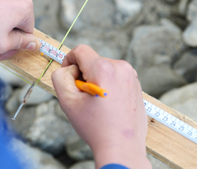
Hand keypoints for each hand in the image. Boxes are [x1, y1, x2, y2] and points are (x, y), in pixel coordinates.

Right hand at [51, 45, 149, 168]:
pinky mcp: (136, 84)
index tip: (69, 77)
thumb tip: (68, 68)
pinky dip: (108, 85)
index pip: (80, 50)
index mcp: (103, 68)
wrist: (122, 147)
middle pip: (92, 60)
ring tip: (97, 103)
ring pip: (104, 68)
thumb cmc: (95, 126)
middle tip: (84, 98)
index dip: (69, 61)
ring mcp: (131, 76)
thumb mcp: (67, 101)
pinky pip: (115, 76)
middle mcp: (120, 67)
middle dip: (83, 75)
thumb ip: (60, 77)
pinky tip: (108, 105)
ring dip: (96, 80)